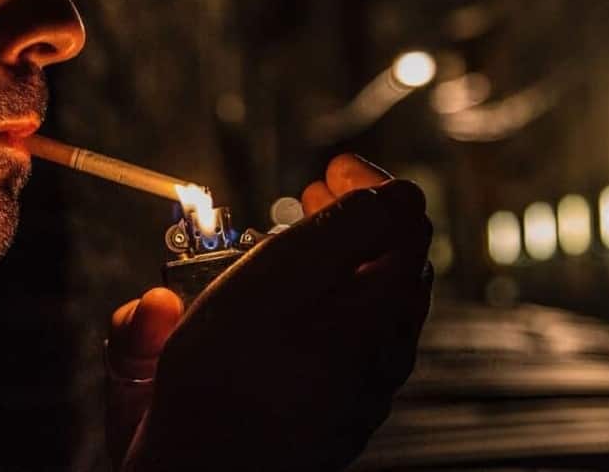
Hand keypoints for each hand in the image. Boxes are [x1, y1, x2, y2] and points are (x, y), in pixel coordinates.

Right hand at [107, 154, 432, 470]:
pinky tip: (290, 305)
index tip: (330, 167)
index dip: (369, 180)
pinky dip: (329, 299)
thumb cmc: (226, 376)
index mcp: (381, 306)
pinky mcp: (340, 402)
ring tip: (296, 244)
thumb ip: (342, 230)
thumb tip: (389, 195)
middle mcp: (385, 346)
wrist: (201, 469)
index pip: (406, 217)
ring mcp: (365, 379)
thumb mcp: (276, 277)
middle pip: (394, 257)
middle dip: (356, 215)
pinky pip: (352, 335)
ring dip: (342, 256)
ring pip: (374, 297)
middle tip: (311, 195)